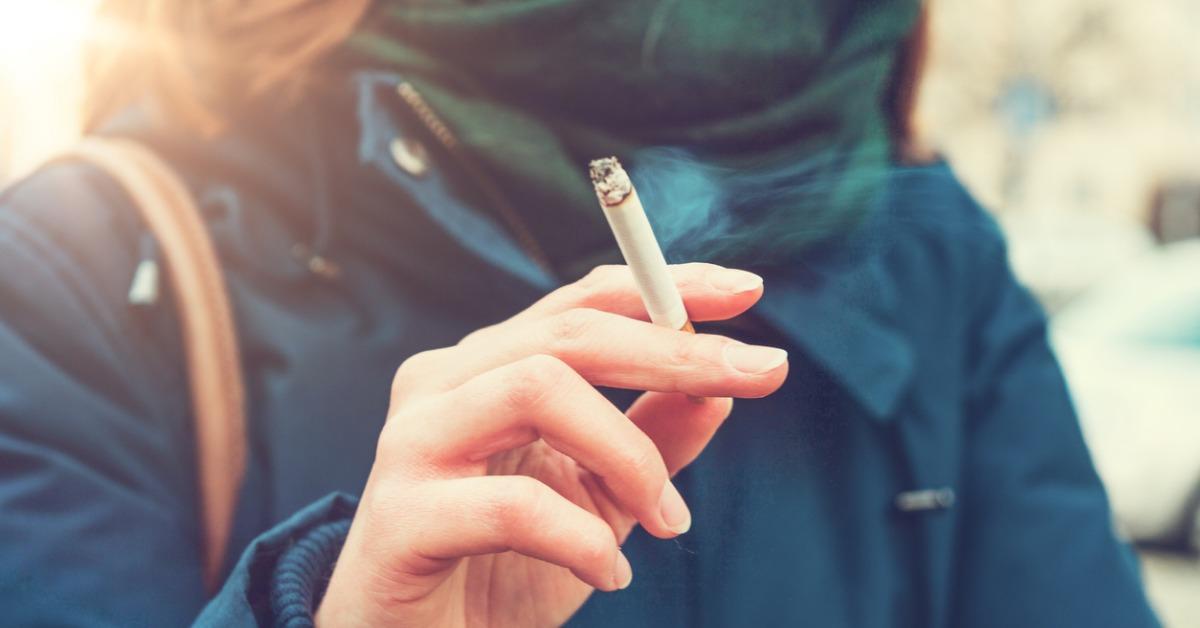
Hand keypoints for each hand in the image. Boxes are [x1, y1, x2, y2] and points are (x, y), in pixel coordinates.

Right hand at [316, 264, 787, 626]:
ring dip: (629, 454)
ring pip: (538, 388)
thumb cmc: (500, 569)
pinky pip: (513, 506)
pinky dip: (582, 540)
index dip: (665, 287)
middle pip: (568, 334)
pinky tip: (609, 576)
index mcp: (489, 369)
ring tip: (668, 522)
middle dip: (675, 350)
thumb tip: (720, 388)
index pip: (581, 302)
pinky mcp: (399, 516)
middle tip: (760, 375)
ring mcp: (413, 444)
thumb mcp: (598, 501)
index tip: (747, 292)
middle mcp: (444, 385)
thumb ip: (650, 440)